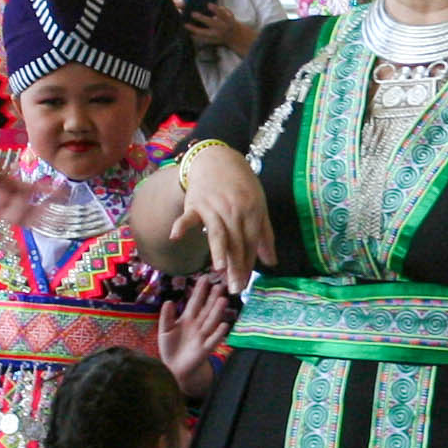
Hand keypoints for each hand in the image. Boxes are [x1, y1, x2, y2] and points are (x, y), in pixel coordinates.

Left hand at [155, 278, 238, 394]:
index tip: (205, 277)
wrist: (174, 368)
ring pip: (211, 321)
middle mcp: (198, 325)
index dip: (200, 290)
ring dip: (217, 312)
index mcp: (187, 319)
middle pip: (206, 309)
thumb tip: (169, 301)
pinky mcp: (205, 349)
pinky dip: (219, 334)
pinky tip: (225, 325)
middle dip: (212, 298)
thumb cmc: (170, 347)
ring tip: (222, 300)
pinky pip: (213, 340)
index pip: (195, 302)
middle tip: (220, 284)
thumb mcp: (165, 330)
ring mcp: (203, 336)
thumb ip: (166, 317)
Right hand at [170, 142, 272, 292]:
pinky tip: (176, 236)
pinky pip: (188, 216)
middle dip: (236, 266)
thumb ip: (265, 235)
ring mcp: (213, 207)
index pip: (250, 243)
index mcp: (252, 212)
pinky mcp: (195, 203)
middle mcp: (234, 210)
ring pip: (217, 232)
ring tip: (219, 268)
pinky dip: (181, 225)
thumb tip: (271, 263)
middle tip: (235, 288)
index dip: (248, 264)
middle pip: (236, 242)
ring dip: (218, 250)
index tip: (244, 285)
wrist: (217, 159)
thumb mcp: (259, 206)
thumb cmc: (241, 185)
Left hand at [185, 1, 258, 54]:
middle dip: (202, 18)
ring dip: (195, 29)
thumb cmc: (229, 22)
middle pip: (211, 23)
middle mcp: (222, 28)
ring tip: (186, 25)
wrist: (235, 36)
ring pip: (205, 33)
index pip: (221, 14)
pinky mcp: (214, 41)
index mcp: (227, 20)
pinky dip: (196, 37)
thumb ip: (222, 10)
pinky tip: (190, 34)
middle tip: (193, 13)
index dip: (215, 9)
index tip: (208, 4)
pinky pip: (203, 40)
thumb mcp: (229, 15)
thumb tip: (211, 6)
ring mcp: (218, 36)